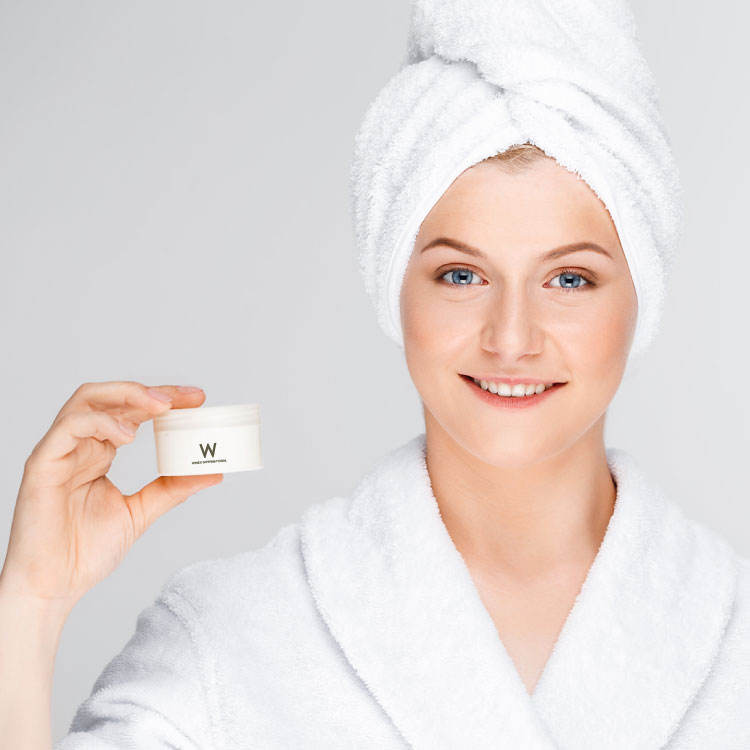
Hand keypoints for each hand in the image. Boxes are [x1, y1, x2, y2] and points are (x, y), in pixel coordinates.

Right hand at [0, 381, 222, 613]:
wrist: (54, 586)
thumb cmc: (84, 552)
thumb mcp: (141, 512)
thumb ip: (172, 489)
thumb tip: (211, 472)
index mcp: (100, 452)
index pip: (131, 411)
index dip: (163, 399)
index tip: (197, 399)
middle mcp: (79, 446)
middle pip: (111, 397)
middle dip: (150, 392)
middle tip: (183, 398)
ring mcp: (59, 451)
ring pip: (87, 400)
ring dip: (126, 397)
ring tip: (159, 408)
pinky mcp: (43, 463)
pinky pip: (69, 427)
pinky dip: (101, 422)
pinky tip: (127, 435)